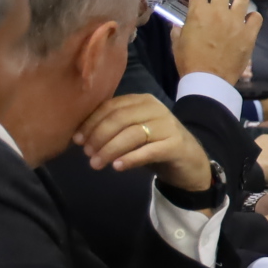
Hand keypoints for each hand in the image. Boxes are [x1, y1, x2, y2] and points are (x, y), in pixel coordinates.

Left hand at [75, 94, 209, 191]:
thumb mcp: (133, 131)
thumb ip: (113, 127)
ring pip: (131, 134)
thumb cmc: (154, 145)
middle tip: (87, 154)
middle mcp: (156, 109)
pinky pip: (148, 151)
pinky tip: (117, 167)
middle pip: (119, 119)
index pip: (110, 107)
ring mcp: (168, 125)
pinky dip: (130, 159)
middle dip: (98, 137)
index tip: (77, 140)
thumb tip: (80, 136)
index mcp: (142, 100)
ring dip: (109, 150)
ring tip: (96, 164)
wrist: (190, 162)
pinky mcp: (176, 145)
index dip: (91, 123)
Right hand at [171, 0, 260, 82]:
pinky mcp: (249, 34)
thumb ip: (179, 29)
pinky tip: (247, 24)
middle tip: (218, 3)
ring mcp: (236, 22)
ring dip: (237, 3)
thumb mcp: (177, 43)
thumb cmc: (189, 61)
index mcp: (198, 12)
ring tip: (234, 12)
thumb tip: (179, 24)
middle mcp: (218, 12)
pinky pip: (256, 17)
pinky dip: (252, 18)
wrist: (209, 80)